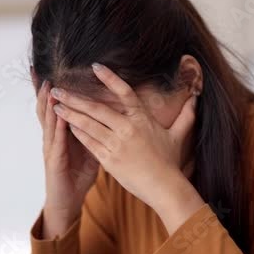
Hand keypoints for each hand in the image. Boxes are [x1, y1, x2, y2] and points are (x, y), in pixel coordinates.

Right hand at [35, 80, 98, 237]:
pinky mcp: (54, 161)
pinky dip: (57, 127)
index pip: (54, 107)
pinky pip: (56, 141)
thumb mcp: (88, 149)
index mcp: (60, 134)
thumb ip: (93, 132)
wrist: (68, 201)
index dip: (51, 91)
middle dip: (43, 91)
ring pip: (48, 122)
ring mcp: (51, 149)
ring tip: (48, 85)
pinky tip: (59, 115)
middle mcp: (52, 138)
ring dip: (48, 104)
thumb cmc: (76, 176)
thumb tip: (106, 116)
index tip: (50, 71)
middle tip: (42, 70)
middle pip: (46, 110)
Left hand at [50, 64, 200, 221]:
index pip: (124, 92)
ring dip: (70, 114)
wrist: (164, 187)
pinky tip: (65, 125)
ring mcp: (116, 144)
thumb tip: (197, 98)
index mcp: (142, 119)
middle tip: (58, 88)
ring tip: (56, 105)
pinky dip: (76, 132)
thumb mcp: (178, 135)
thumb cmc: (170, 162)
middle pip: (97, 108)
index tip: (94, 66)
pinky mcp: (109, 160)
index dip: (109, 78)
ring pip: (88, 124)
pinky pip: (89, 143)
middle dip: (75, 98)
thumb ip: (186, 115)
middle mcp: (127, 128)